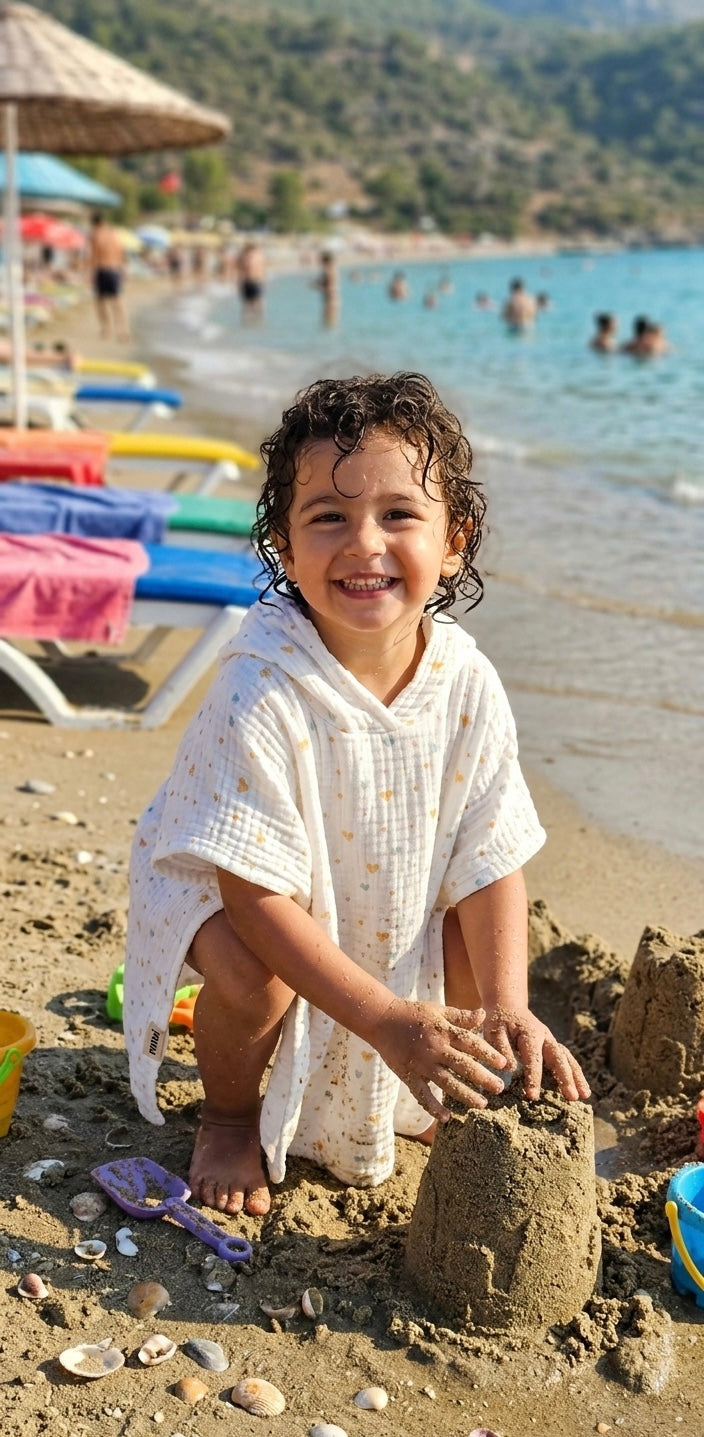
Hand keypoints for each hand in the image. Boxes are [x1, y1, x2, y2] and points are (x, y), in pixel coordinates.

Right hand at [370, 999, 508, 1124]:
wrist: (381, 1019)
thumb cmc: (413, 1013)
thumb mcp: (438, 1010)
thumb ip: (461, 1016)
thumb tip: (484, 1014)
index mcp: (443, 1031)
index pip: (470, 1043)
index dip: (488, 1053)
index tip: (504, 1064)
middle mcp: (434, 1048)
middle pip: (463, 1065)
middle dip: (482, 1078)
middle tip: (499, 1089)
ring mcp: (421, 1063)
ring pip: (446, 1082)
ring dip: (465, 1094)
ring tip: (481, 1104)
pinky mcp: (408, 1075)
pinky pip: (422, 1095)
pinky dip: (433, 1107)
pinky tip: (447, 1117)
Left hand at [483, 1005, 590, 1101]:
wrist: (508, 1005)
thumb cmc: (498, 1021)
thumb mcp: (494, 1031)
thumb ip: (501, 1048)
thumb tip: (510, 1068)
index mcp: (530, 1033)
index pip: (533, 1058)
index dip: (533, 1077)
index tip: (532, 1096)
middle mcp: (545, 1037)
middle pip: (559, 1057)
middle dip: (566, 1078)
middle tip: (572, 1097)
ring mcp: (551, 1041)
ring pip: (568, 1059)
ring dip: (577, 1077)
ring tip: (585, 1096)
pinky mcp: (553, 1047)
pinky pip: (567, 1060)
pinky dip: (575, 1074)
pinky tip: (582, 1090)